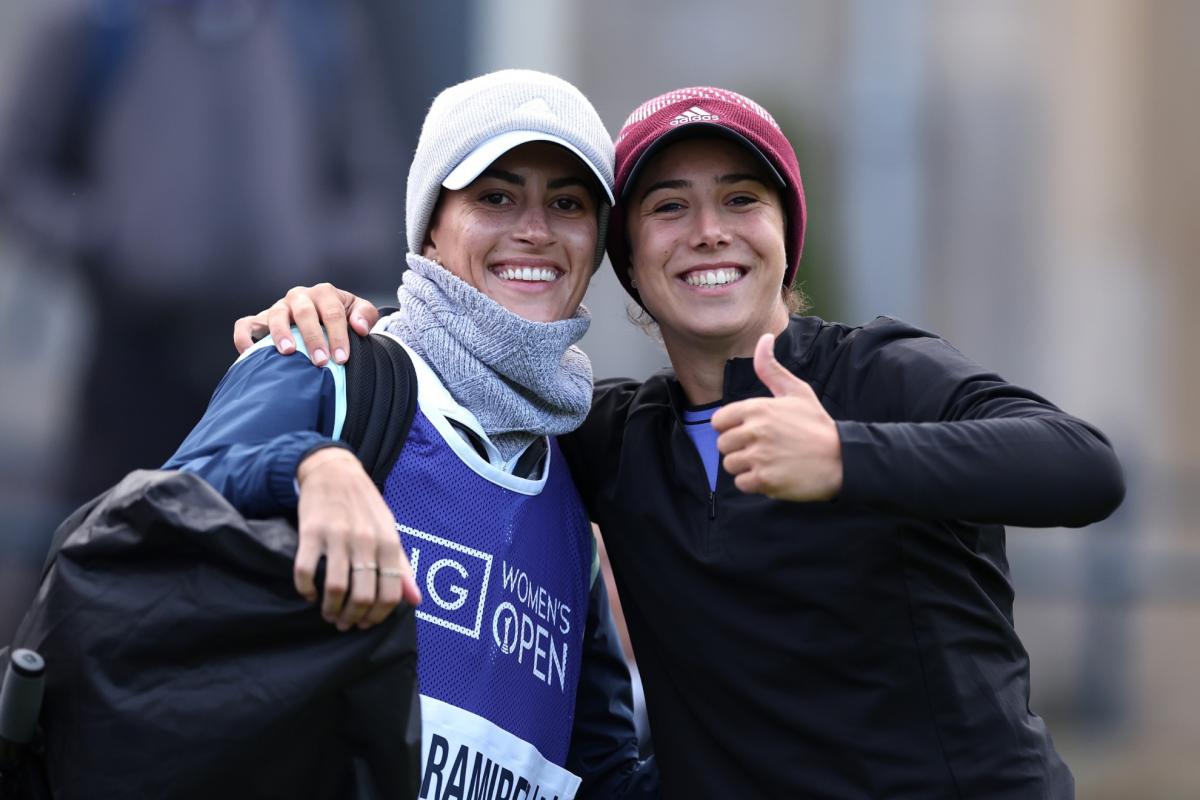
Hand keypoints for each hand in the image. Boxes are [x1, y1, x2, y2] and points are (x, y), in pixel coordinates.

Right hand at [232, 283, 380, 364]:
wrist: (324, 318)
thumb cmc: (344, 317)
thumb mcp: (359, 312)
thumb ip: (365, 316)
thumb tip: (359, 327)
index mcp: (324, 293)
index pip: (332, 312)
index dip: (338, 335)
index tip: (342, 358)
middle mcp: (299, 297)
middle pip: (304, 313)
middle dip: (313, 338)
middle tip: (321, 362)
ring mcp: (279, 307)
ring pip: (275, 315)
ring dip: (281, 334)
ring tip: (289, 352)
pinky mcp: (260, 319)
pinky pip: (246, 325)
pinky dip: (244, 337)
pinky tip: (251, 354)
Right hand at [295, 446, 420, 630]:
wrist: (335, 471)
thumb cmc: (365, 506)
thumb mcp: (390, 531)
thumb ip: (402, 567)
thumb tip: (416, 600)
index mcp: (388, 542)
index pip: (390, 592)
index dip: (378, 616)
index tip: (366, 623)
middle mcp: (366, 540)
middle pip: (363, 596)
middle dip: (352, 618)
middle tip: (344, 623)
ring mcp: (337, 536)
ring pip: (336, 589)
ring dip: (330, 609)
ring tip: (328, 612)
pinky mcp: (311, 532)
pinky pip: (306, 572)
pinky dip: (306, 590)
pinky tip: (309, 593)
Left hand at [711, 333, 843, 501]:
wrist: (842, 458)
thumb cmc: (816, 424)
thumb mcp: (796, 391)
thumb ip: (771, 368)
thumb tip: (764, 338)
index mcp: (757, 408)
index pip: (718, 421)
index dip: (731, 428)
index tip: (749, 431)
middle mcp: (755, 431)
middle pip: (722, 445)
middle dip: (738, 448)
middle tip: (763, 448)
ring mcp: (759, 456)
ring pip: (730, 465)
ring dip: (745, 466)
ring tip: (769, 461)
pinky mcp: (765, 480)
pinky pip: (742, 483)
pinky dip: (754, 483)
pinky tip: (773, 474)